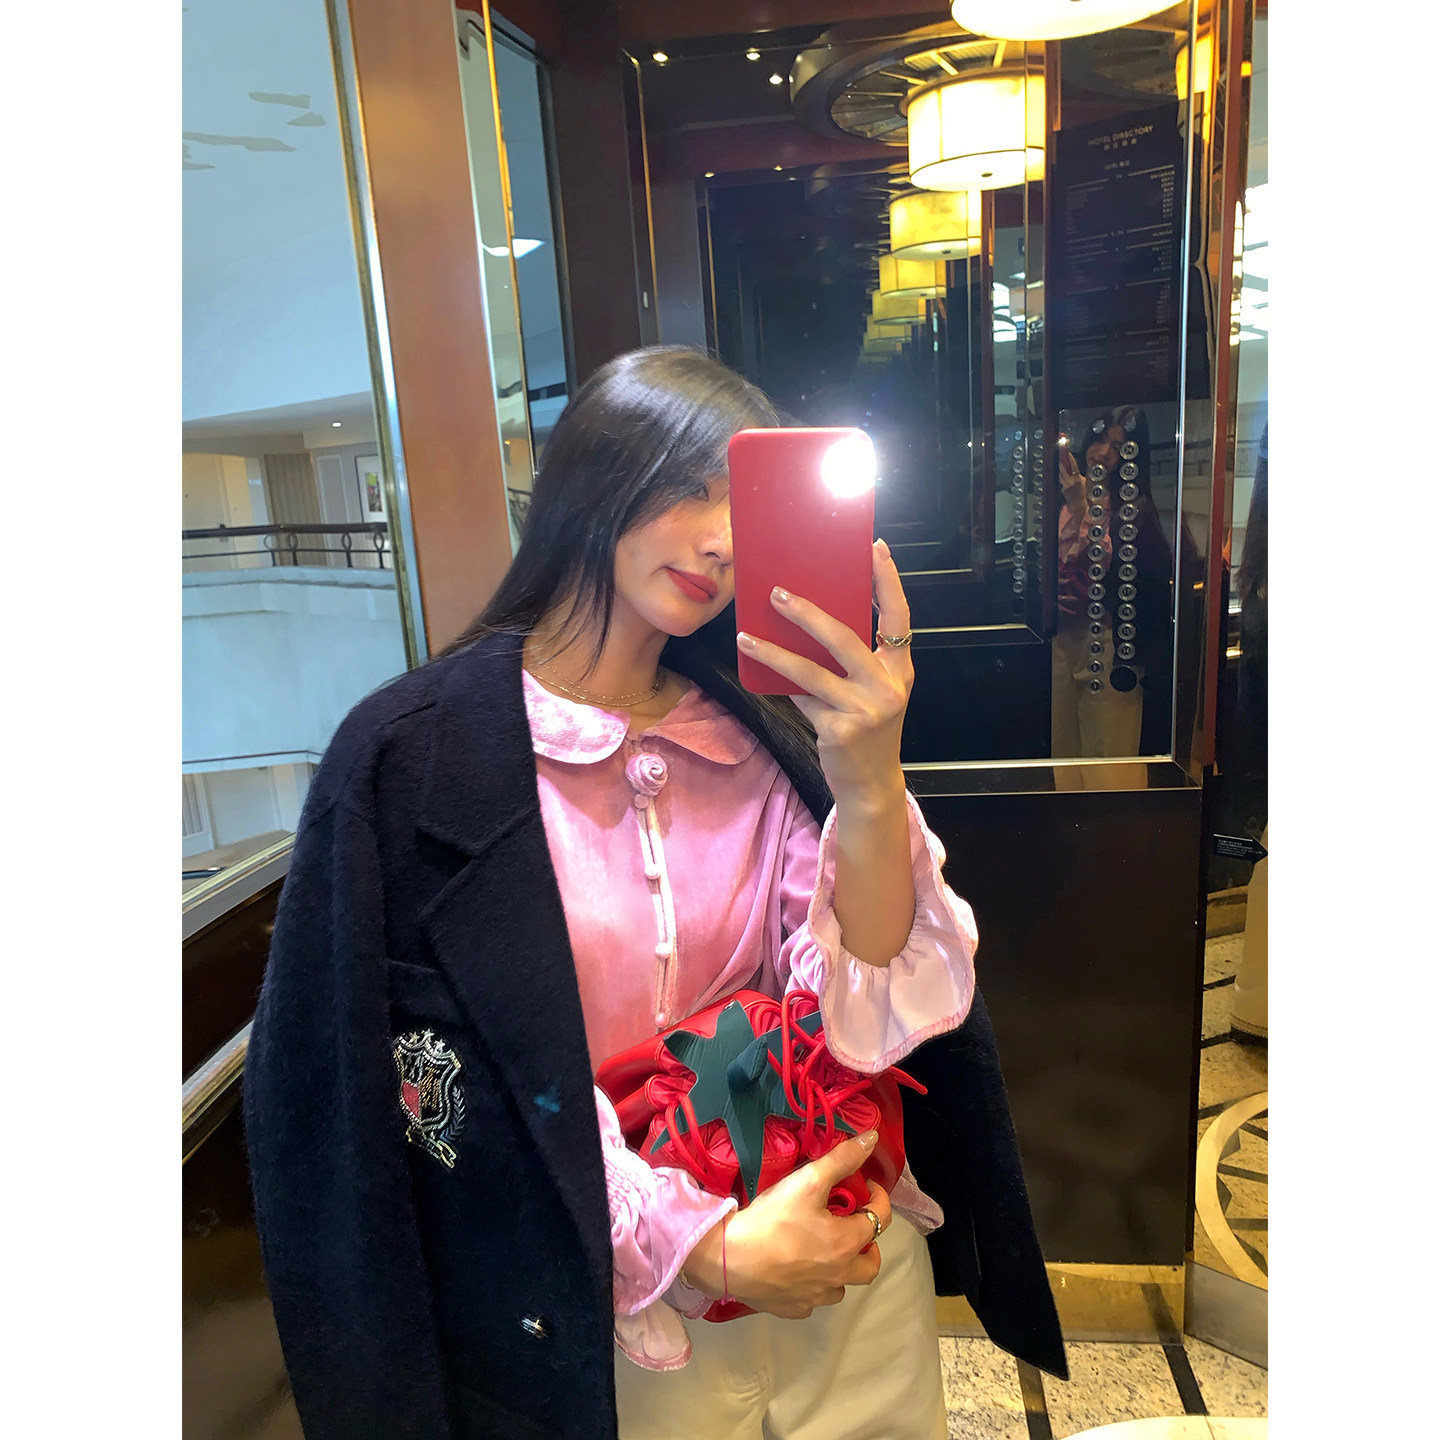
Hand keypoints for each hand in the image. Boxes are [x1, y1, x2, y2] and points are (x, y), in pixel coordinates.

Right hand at [683, 1131, 892, 1318]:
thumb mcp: (808, 1180)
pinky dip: (814, 1285)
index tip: (865, 1186)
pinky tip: (798, 1271)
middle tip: (852, 1225)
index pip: (880, 1219)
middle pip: (871, 1265)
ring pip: (843, 1285)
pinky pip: (814, 1300)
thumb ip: (842, 1159)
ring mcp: (816, 1297)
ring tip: (824, 1249)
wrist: (730, 1258)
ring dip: (842, 1268)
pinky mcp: (793, 1308)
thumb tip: (872, 1139)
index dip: (878, 1198)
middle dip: (870, 1244)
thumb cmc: (773, 1218)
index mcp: (847, 1244)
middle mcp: (839, 1275)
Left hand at [737, 539, 912, 809]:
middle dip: (808, 614)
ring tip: (746, 638)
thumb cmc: (868, 728)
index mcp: (900, 668)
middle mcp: (887, 686)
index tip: (875, 548)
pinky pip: (801, 699)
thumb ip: (853, 661)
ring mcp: (864, 709)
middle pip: (844, 638)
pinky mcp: (840, 730)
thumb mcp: (872, 691)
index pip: (898, 615)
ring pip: (810, 672)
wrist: (871, 783)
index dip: (888, 581)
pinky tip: (759, 673)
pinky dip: (781, 686)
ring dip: (774, 653)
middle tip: (777, 593)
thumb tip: (806, 620)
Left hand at [1059, 447, 1085, 509]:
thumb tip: (1075, 471)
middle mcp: (1072, 481)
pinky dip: (1063, 485)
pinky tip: (1067, 488)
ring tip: (1061, 472)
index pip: (1074, 466)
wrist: (1079, 504)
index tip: (1068, 454)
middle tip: (1060, 462)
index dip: (1071, 459)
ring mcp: (1067, 486)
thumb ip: (1079, 476)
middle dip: (1061, 467)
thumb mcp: (1083, 482)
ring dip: (1061, 475)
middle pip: (1064, 472)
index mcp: (1079, 478)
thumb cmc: (1083, 493)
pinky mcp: (1063, 490)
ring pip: (1061, 478)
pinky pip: (1062, 485)